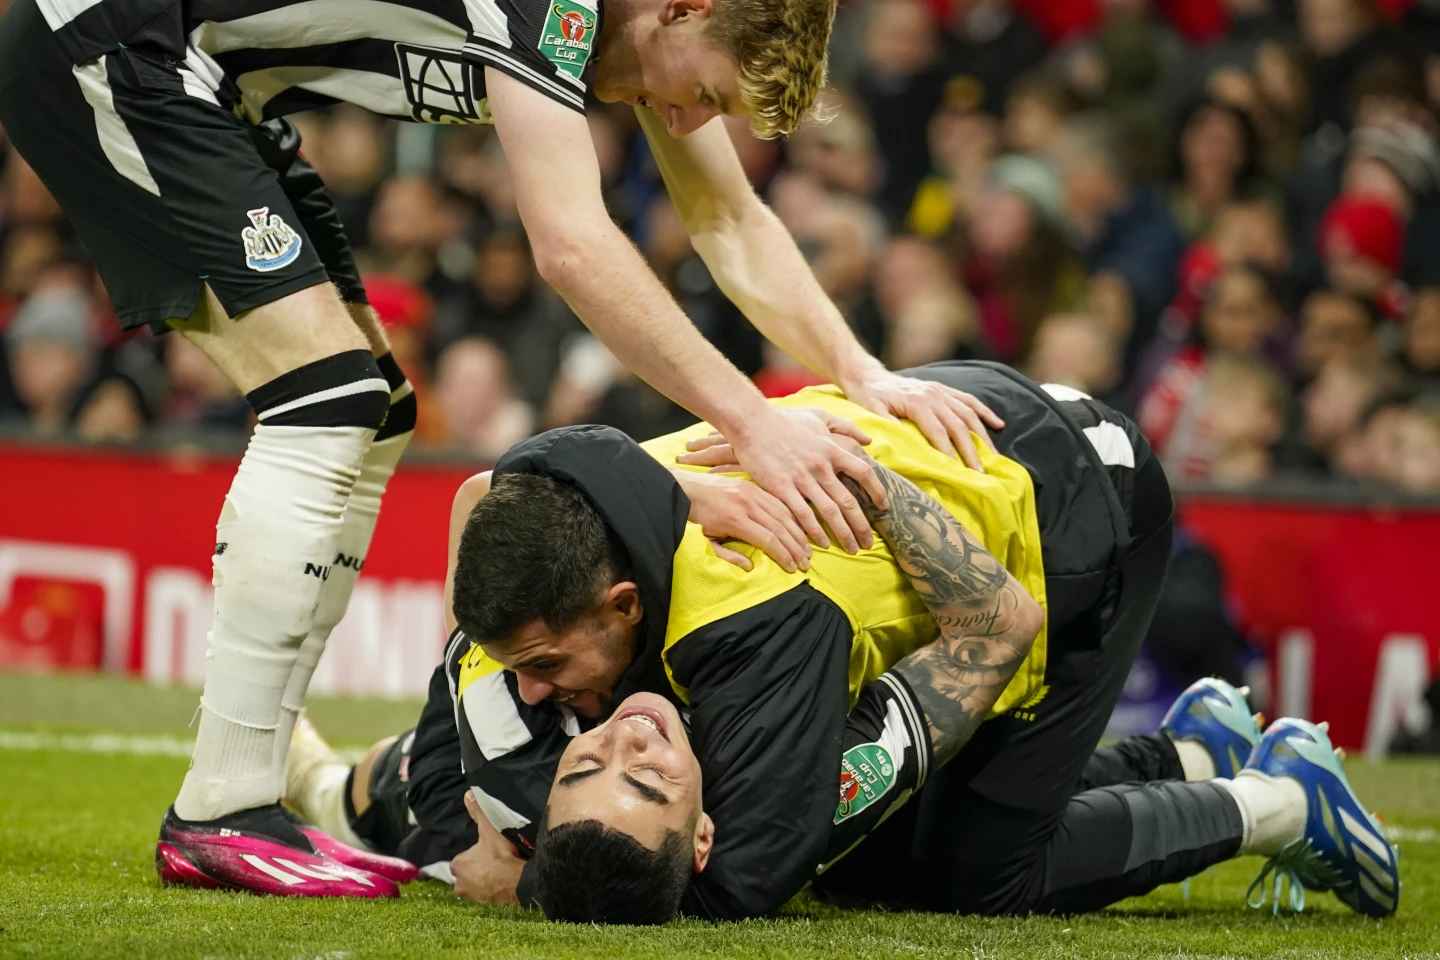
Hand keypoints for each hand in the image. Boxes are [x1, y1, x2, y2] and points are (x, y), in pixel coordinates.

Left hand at [451, 789, 523, 905]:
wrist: (517, 881)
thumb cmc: (500, 856)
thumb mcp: (489, 830)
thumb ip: (478, 812)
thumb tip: (468, 794)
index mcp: (457, 865)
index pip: (462, 858)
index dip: (475, 853)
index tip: (487, 850)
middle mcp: (459, 884)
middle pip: (467, 872)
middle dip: (478, 868)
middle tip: (494, 860)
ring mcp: (473, 896)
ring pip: (476, 884)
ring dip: (485, 879)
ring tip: (500, 869)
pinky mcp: (485, 904)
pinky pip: (486, 894)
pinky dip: (493, 889)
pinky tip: (503, 881)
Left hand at [670, 469, 810, 571]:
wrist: (686, 488)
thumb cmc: (696, 519)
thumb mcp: (707, 541)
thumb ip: (728, 555)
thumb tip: (750, 567)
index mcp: (735, 519)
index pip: (769, 539)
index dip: (784, 555)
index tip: (793, 568)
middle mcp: (747, 503)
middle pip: (780, 527)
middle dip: (796, 547)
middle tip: (806, 562)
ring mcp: (751, 491)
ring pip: (783, 513)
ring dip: (797, 532)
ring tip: (807, 548)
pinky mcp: (752, 485)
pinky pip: (777, 501)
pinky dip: (791, 515)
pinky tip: (798, 527)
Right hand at [682, 407, 884, 552]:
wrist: (752, 423)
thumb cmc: (785, 421)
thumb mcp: (819, 417)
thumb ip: (846, 427)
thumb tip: (869, 440)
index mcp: (832, 450)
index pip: (864, 473)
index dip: (877, 491)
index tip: (884, 507)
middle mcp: (821, 466)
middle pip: (849, 501)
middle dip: (861, 525)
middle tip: (868, 543)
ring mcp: (802, 478)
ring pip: (829, 512)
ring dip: (843, 533)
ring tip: (851, 549)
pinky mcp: (782, 487)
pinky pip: (803, 514)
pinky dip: (814, 531)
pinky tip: (821, 543)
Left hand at [841, 370, 1003, 469]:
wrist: (869, 376)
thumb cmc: (868, 398)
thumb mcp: (871, 411)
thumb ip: (887, 425)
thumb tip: (903, 444)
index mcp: (917, 402)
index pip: (938, 431)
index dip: (949, 451)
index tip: (958, 471)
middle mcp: (933, 395)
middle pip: (958, 425)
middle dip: (970, 450)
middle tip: (979, 472)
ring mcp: (941, 391)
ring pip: (968, 414)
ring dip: (982, 436)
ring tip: (992, 457)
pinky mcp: (944, 389)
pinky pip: (970, 400)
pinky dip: (985, 412)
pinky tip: (999, 425)